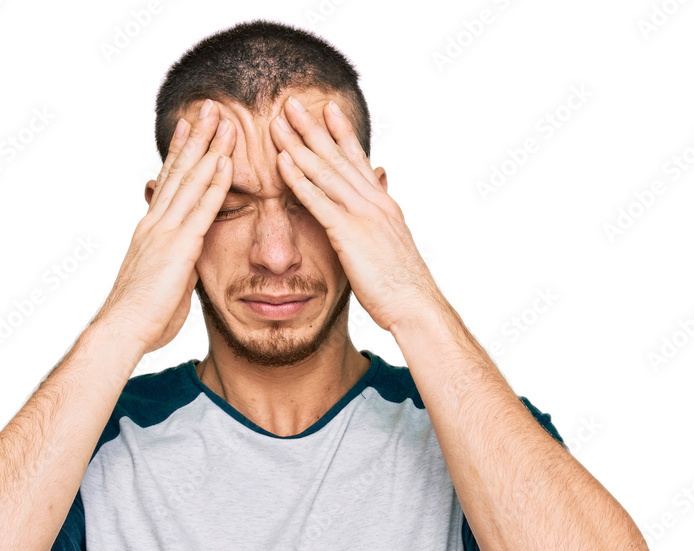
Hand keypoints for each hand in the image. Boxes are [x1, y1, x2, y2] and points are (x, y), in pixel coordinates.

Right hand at [94, 101, 235, 353]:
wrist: (124, 329)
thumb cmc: (143, 317)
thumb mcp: (162, 283)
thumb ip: (175, 265)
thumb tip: (184, 262)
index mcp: (150, 231)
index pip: (167, 184)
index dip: (179, 154)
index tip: (190, 128)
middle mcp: (155, 224)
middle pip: (178, 172)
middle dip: (196, 137)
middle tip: (209, 106)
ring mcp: (165, 232)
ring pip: (190, 181)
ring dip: (209, 148)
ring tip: (224, 119)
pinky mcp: (178, 247)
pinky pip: (201, 209)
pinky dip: (215, 183)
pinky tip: (226, 161)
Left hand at [269, 96, 439, 333]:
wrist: (415, 305)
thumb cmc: (402, 285)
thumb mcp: (391, 246)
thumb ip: (382, 220)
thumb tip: (380, 197)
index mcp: (383, 204)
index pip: (358, 160)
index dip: (341, 133)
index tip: (327, 108)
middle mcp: (373, 201)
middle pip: (338, 157)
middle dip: (313, 128)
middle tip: (291, 102)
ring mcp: (362, 215)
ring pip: (325, 171)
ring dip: (299, 145)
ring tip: (278, 122)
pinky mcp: (349, 233)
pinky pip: (318, 200)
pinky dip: (299, 179)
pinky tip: (282, 162)